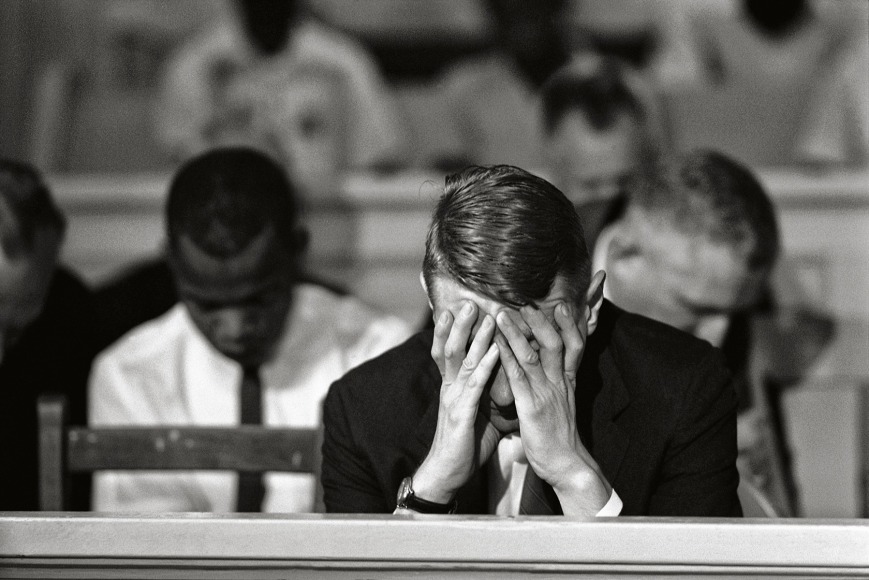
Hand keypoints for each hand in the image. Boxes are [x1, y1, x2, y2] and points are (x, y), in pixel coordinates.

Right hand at [412, 302, 501, 503]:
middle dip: (461, 324)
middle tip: (471, 301)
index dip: (452, 330)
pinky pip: (475, 385)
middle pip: (450, 348)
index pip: (448, 352)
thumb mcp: (474, 413)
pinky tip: (497, 352)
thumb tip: (498, 382)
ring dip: (475, 337)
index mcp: (452, 387)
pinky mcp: (461, 414)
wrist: (448, 474)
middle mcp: (449, 388)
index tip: (459, 307)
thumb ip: (482, 394)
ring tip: (486, 316)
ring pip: (461, 360)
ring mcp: (453, 399)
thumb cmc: (464, 444)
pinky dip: (486, 366)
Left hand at [496, 302, 611, 514]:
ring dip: (517, 333)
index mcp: (568, 382)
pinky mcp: (532, 408)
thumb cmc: (561, 436)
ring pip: (534, 356)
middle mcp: (560, 384)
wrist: (568, 466)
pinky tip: (494, 346)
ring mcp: (547, 394)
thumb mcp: (565, 404)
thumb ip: (559, 384)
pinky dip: (506, 359)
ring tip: (502, 314)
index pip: (575, 346)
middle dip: (542, 321)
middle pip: (557, 344)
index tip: (561, 305)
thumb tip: (555, 369)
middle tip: (527, 303)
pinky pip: (518, 379)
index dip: (569, 325)